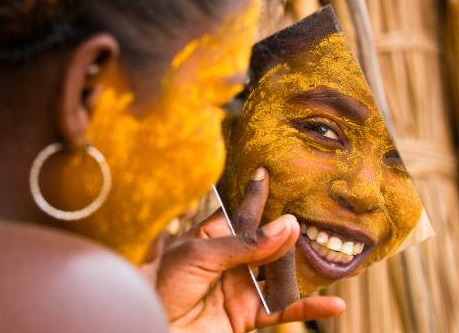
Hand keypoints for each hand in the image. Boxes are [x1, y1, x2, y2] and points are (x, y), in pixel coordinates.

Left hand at [156, 168, 344, 331]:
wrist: (156, 327)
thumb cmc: (164, 286)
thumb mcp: (200, 255)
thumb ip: (244, 243)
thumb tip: (285, 225)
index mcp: (213, 238)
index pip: (242, 213)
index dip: (256, 195)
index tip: (269, 172)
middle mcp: (231, 260)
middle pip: (268, 241)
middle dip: (287, 229)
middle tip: (310, 213)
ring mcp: (242, 286)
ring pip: (281, 272)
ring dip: (303, 265)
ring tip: (325, 250)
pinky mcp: (249, 313)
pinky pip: (284, 309)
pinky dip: (309, 309)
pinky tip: (334, 305)